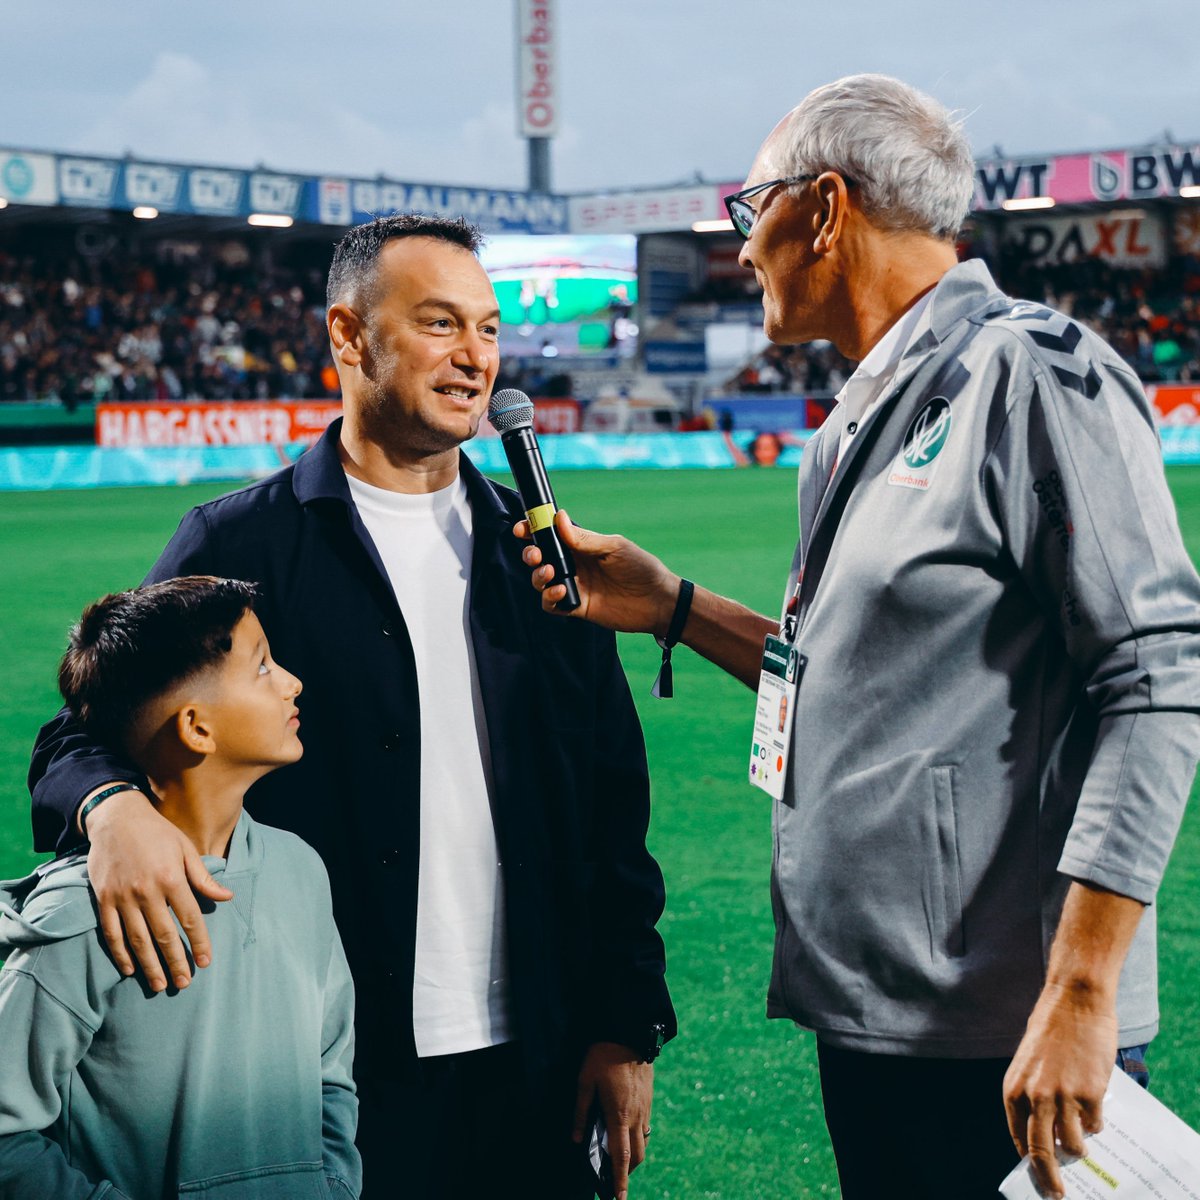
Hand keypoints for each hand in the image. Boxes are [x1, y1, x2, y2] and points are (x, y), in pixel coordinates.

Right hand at [85, 788, 232, 991]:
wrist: (117, 818)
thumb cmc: (157, 833)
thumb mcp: (186, 849)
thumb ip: (204, 877)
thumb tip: (227, 897)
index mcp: (172, 878)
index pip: (189, 918)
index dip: (198, 942)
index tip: (206, 962)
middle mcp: (147, 891)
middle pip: (164, 935)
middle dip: (175, 962)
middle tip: (184, 983)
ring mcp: (122, 897)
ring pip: (138, 939)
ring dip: (150, 965)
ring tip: (160, 985)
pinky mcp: (103, 899)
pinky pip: (112, 932)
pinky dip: (120, 953)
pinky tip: (130, 968)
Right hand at [515, 509, 678, 635]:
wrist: (657, 601)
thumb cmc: (641, 568)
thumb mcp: (614, 547)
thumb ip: (585, 539)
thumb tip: (558, 518)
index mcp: (582, 545)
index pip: (551, 535)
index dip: (533, 530)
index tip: (522, 528)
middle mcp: (574, 564)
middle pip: (540, 557)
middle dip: (530, 553)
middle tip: (536, 555)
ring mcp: (574, 585)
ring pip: (541, 580)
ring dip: (538, 576)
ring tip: (551, 574)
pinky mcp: (576, 607)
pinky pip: (552, 604)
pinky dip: (549, 598)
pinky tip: (561, 592)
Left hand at [573, 1042, 653, 1199]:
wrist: (631, 1032)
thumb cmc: (604, 1056)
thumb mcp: (585, 1081)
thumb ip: (580, 1112)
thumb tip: (576, 1139)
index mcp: (618, 1115)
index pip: (621, 1156)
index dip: (619, 1180)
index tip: (619, 1199)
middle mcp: (635, 1116)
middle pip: (636, 1155)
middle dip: (627, 1172)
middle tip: (615, 1181)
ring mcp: (644, 1108)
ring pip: (643, 1141)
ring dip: (633, 1155)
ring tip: (618, 1157)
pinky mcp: (649, 1099)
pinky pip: (645, 1126)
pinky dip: (637, 1136)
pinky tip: (625, 1130)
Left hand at [1003, 982, 1116, 1198]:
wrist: (1074, 1001)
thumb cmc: (1050, 1030)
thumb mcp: (1028, 1064)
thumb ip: (1032, 1096)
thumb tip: (1045, 1131)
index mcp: (1013, 1089)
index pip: (1018, 1139)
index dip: (1029, 1163)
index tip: (1038, 1178)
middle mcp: (1035, 1097)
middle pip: (1040, 1151)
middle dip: (1050, 1178)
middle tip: (1058, 1194)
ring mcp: (1063, 1097)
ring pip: (1073, 1144)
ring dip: (1079, 1147)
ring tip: (1082, 1141)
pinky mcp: (1091, 1094)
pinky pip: (1095, 1125)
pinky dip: (1096, 1124)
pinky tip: (1094, 1110)